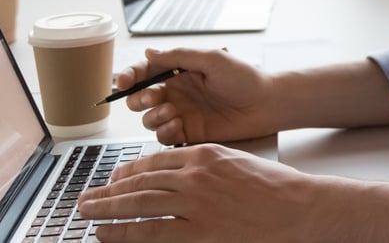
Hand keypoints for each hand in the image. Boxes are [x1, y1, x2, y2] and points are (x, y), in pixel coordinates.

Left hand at [78, 144, 345, 241]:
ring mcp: (195, 204)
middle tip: (87, 198)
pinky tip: (108, 233)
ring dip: (107, 210)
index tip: (114, 178)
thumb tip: (180, 179)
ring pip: (138, 204)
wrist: (301, 208)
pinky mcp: (199, 232)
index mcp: (206, 155)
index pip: (155, 161)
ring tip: (87, 214)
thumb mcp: (240, 163)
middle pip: (140, 182)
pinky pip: (150, 231)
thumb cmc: (278, 189)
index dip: (128, 171)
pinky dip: (124, 233)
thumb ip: (208, 167)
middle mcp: (195, 176)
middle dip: (108, 190)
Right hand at [115, 47, 277, 144]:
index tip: (123, 81)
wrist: (266, 103)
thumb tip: (149, 52)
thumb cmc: (244, 78)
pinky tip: (179, 125)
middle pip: (139, 99)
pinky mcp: (188, 133)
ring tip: (172, 113)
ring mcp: (181, 113)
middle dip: (138, 99)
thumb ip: (178, 56)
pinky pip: (163, 136)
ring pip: (148, 119)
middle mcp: (176, 93)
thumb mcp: (211, 59)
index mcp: (179, 72)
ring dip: (152, 117)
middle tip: (154, 97)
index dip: (129, 76)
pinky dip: (164, 132)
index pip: (144, 73)